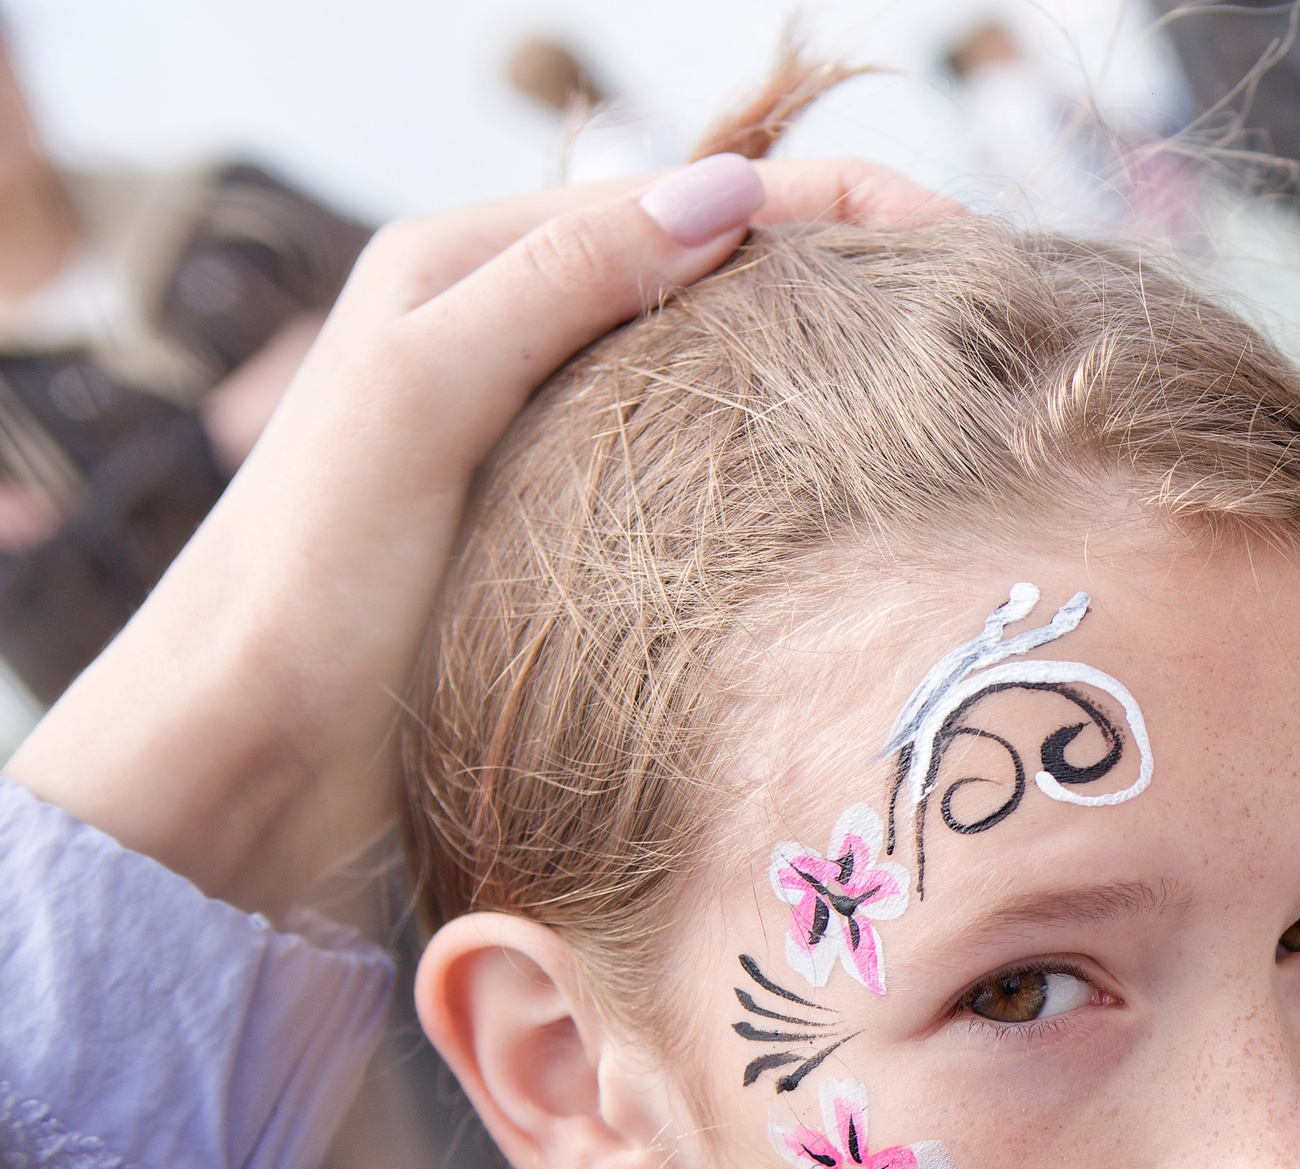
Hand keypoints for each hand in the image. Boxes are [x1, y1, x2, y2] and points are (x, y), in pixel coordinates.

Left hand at [4, 156, 956, 917]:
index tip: (964, 239)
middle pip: (724, 276)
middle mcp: (521, 338)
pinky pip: (711, 474)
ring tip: (956, 404)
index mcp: (472, 266)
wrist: (240, 775)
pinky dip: (791, 468)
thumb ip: (558, 282)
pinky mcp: (583, 546)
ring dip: (834, 377)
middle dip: (858, 280)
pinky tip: (856, 502)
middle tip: (990, 326)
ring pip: (726, 376)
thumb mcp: (415, 397)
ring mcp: (560, 446)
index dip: (837, 204)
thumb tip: (732, 194)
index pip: (693, 196)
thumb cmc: (302, 585)